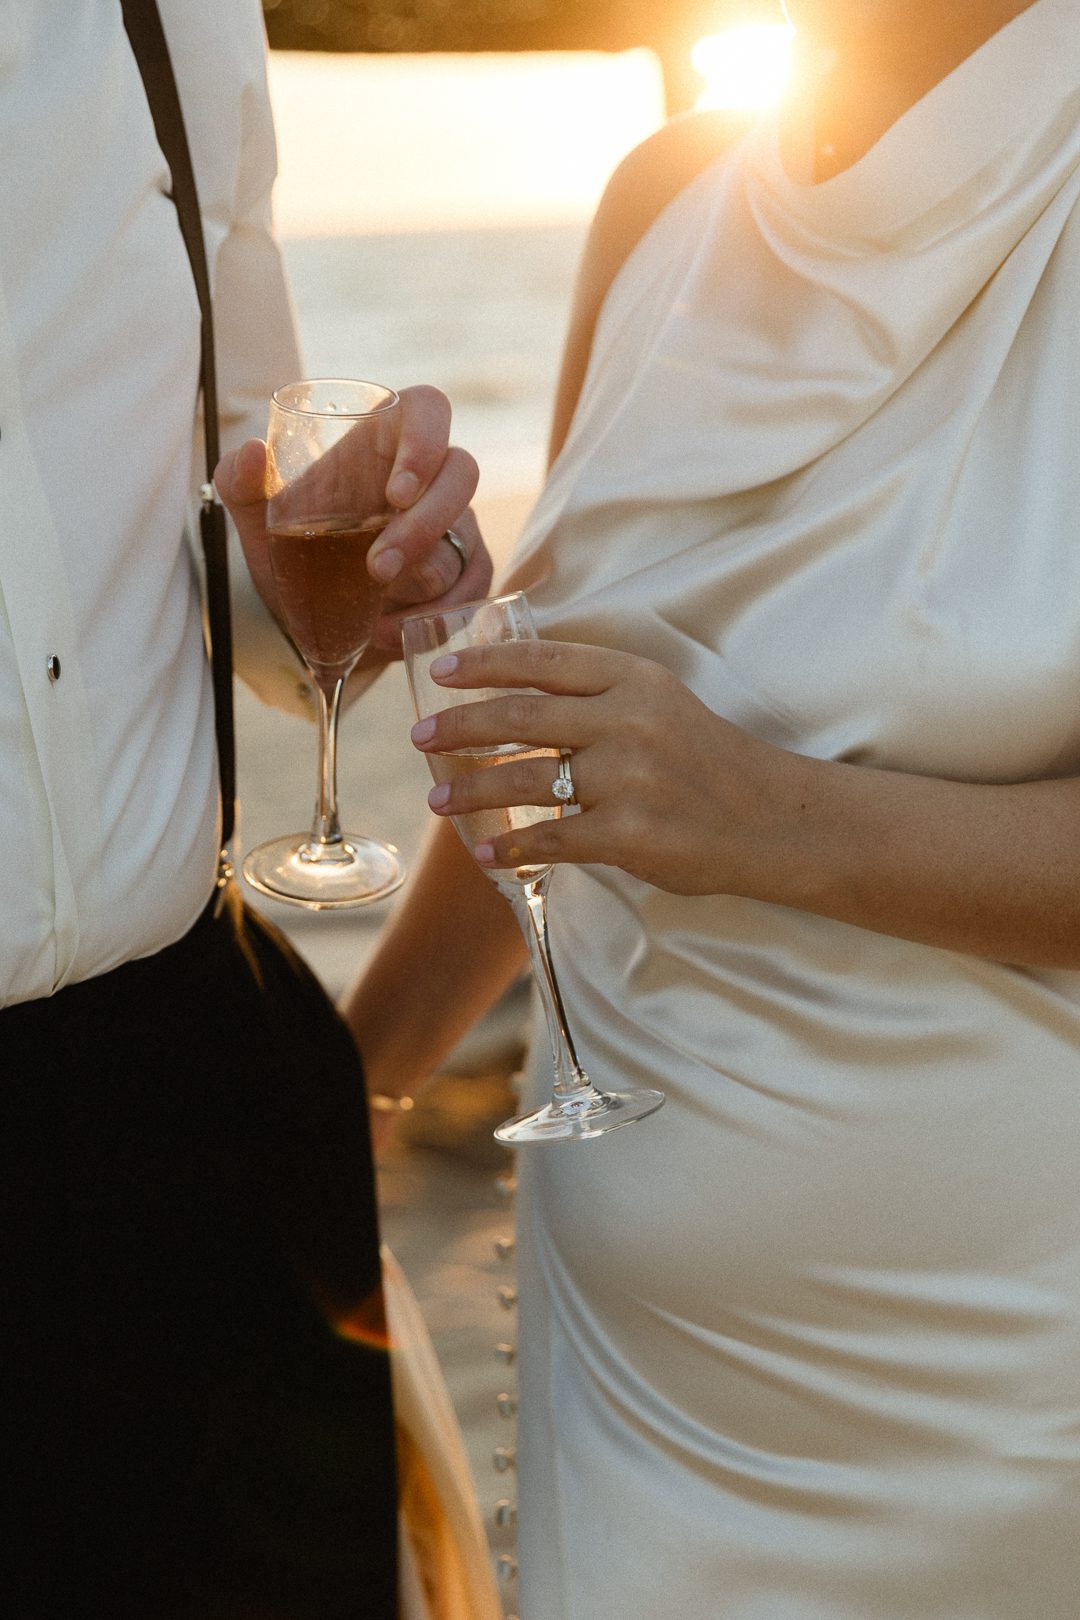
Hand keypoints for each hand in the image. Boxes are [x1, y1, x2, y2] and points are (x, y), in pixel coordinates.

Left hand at [213, 384, 489, 658]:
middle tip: (378, 567)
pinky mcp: (467, 573)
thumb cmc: (295, 544)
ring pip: (465, 543)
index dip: (425, 442)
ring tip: (376, 615)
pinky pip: (472, 592)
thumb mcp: (260, 518)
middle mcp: (431, 478)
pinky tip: (391, 631)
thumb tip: (252, 454)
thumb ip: (241, 482)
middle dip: (424, 525)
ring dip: (424, 584)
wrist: (311, 609)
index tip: (396, 493)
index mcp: (386, 441)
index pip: (428, 410)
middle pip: (461, 475)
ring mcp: (456, 525)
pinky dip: (434, 618)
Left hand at [410, 639, 793, 896]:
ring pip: (526, 776)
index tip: (442, 674)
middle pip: (522, 715)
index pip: (543, 661)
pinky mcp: (630, 833)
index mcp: (634, 678)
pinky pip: (552, 837)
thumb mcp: (660, 702)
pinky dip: (512, 844)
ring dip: (471, 791)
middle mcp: (629, 720)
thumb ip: (598, 692)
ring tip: (438, 800)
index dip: (485, 665)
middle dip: (460, 727)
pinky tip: (486, 850)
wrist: (772, 818)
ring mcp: (629, 778)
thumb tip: (513, 690)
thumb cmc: (706, 759)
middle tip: (418, 737)